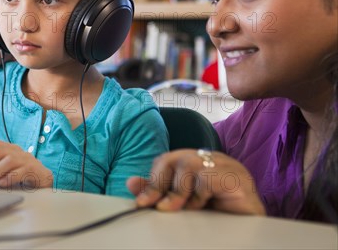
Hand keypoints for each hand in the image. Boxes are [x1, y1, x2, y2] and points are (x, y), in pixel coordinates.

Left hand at [0, 138, 53, 189]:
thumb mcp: (3, 167)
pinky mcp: (34, 170)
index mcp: (7, 146)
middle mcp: (16, 150)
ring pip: (7, 161)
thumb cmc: (19, 172)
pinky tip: (0, 184)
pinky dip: (8, 178)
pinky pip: (20, 172)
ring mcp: (26, 159)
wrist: (43, 178)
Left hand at [126, 149, 265, 215]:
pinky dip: (201, 195)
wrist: (253, 225)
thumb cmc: (219, 211)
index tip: (141, 203)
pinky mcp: (237, 178)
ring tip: (186, 208)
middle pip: (175, 159)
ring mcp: (225, 165)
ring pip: (189, 166)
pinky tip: (207, 206)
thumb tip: (131, 183)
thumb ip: (159, 191)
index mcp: (197, 160)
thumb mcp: (183, 201)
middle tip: (159, 208)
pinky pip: (208, 178)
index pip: (166, 160)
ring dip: (180, 191)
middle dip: (161, 184)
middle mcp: (210, 158)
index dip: (152, 181)